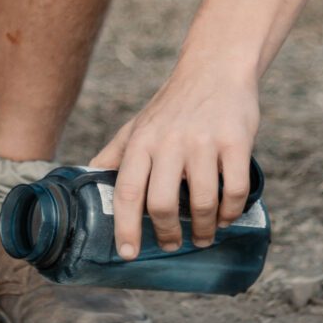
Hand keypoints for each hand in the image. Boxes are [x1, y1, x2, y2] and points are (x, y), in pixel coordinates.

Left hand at [87, 54, 259, 258]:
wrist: (216, 69)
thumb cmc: (174, 104)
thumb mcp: (138, 125)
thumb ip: (115, 153)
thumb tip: (87, 179)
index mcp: (141, 142)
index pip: (127, 192)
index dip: (126, 228)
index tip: (128, 254)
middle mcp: (169, 142)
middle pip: (162, 205)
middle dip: (168, 234)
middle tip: (172, 244)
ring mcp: (203, 142)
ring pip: (202, 203)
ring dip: (204, 229)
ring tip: (203, 236)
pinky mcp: (235, 141)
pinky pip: (234, 190)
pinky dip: (230, 212)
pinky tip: (225, 217)